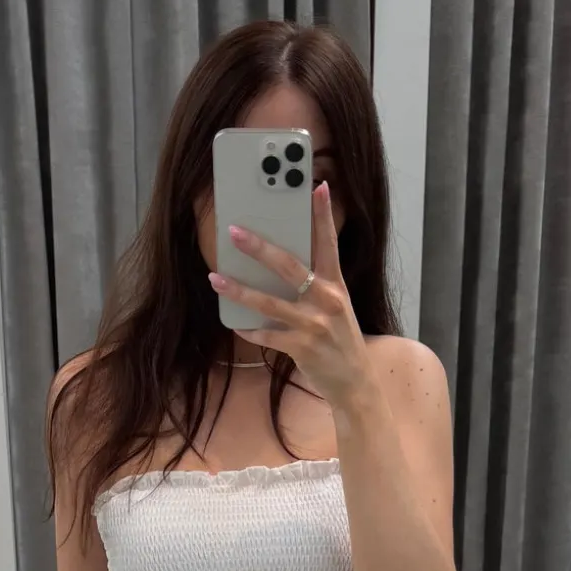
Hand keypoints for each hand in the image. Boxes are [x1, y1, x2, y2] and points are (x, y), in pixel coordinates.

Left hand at [209, 183, 372, 410]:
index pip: (329, 243)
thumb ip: (316, 285)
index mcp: (336, 285)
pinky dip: (250, 330)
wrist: (355, 383)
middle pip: (289, 266)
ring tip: (216, 278)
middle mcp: (326, 300)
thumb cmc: (340, 341)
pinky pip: (267, 336)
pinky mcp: (302, 347)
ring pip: (269, 303)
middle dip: (259, 248)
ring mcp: (314, 325)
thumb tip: (281, 265)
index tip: (317, 188)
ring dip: (239, 290)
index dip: (323, 215)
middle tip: (235, 232)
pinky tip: (235, 324)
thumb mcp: (337, 307)